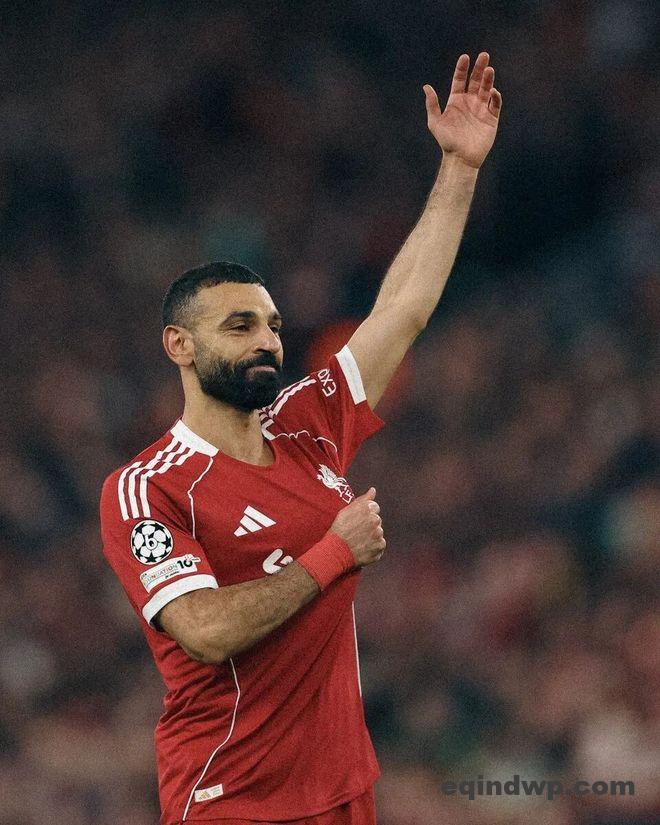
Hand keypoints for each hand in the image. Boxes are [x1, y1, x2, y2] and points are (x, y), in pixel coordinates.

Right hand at [330, 487, 385, 566]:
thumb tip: (373, 490)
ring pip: (379, 532)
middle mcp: (375, 519)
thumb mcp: (346, 511)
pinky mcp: (380, 546)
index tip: (358, 521)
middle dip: (369, 524)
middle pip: (377, 520)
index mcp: (367, 508)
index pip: (374, 507)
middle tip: (357, 532)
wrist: (336, 551)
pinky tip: (363, 547)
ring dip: (372, 536)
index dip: (365, 514)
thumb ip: (363, 499)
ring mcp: (378, 533)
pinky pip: (380, 544)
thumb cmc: (339, 530)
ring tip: (359, 541)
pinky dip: (374, 547)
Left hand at [423, 52, 501, 168]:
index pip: (460, 80)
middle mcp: (469, 102)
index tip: (465, 57)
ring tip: (489, 69)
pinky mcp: (491, 118)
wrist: (461, 158)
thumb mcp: (435, 122)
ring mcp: (481, 109)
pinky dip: (495, 96)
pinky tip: (493, 92)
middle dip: (479, 68)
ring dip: (488, 79)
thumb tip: (426, 86)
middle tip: (484, 55)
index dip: (462, 68)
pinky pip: (495, 104)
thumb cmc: (447, 142)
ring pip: (487, 89)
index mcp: (456, 101)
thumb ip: (432, 104)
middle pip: (476, 81)